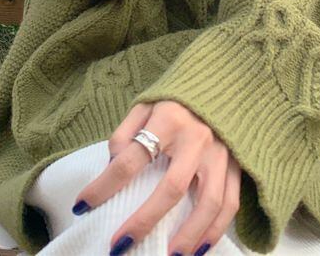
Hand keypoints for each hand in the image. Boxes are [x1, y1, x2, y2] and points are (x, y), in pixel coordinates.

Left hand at [73, 100, 241, 255]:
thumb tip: (112, 166)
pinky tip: (199, 248)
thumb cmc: (179, 97)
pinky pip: (230, 202)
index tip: (82, 206)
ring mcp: (221, 153)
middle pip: (171, 187)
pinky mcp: (237, 164)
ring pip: (208, 202)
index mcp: (168, 119)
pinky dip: (216, 229)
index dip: (104, 185)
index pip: (130, 158)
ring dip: (188, 235)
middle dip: (144, 221)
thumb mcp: (146, 102)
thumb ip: (126, 131)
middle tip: (119, 247)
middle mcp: (197, 138)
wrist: (225, 81)